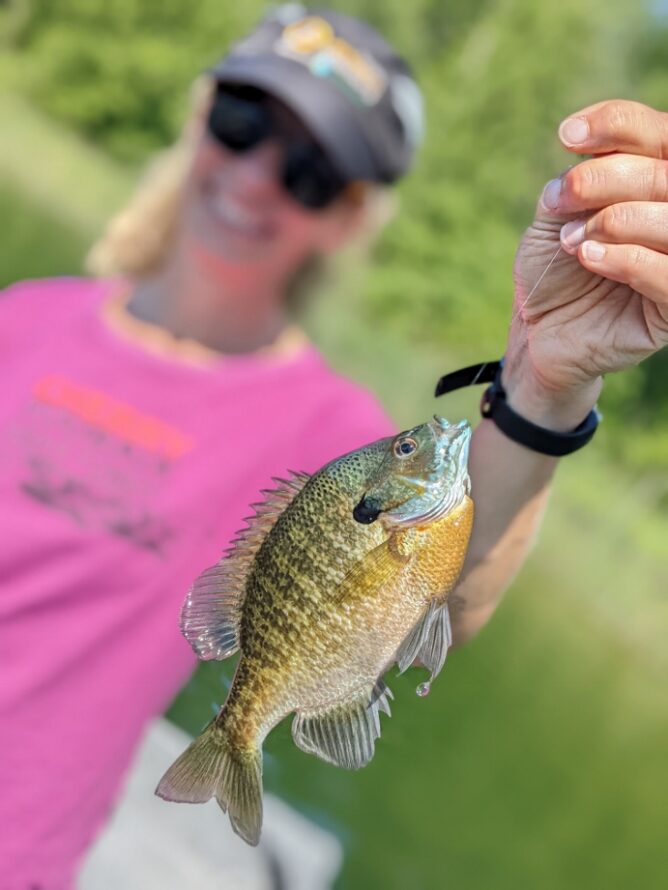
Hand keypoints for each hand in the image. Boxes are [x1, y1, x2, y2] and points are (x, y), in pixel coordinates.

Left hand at [506, 100, 667, 430]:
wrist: (538, 332)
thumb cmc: (552, 269)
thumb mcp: (558, 215)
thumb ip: (580, 178)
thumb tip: (593, 146)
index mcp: (656, 185)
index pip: (659, 136)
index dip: (619, 125)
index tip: (567, 136)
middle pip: (665, 172)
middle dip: (606, 177)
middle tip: (560, 199)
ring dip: (613, 220)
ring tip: (571, 240)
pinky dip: (625, 258)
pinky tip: (588, 257)